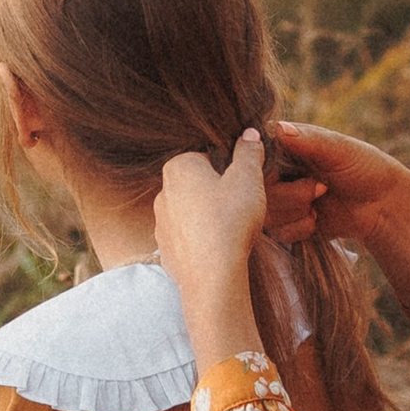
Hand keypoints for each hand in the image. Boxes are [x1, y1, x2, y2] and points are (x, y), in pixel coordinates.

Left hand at [153, 131, 269, 379]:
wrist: (212, 276)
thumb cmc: (230, 220)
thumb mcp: (247, 179)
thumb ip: (248, 153)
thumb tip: (248, 134)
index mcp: (178, 167)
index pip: (206, 156)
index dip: (229, 167)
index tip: (244, 182)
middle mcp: (162, 192)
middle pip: (197, 184)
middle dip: (218, 192)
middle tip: (241, 206)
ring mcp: (161, 224)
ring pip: (191, 212)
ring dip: (208, 217)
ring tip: (232, 230)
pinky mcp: (165, 250)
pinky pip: (187, 238)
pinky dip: (202, 240)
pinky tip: (219, 248)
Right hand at [264, 119, 409, 323]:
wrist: (383, 206)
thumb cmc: (364, 167)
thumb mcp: (338, 149)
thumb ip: (308, 139)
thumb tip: (278, 128)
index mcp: (283, 147)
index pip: (252, 156)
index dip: (265, 169)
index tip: (289, 173)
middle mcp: (276, 173)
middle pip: (255, 189)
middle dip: (289, 195)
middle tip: (320, 188)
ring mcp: (280, 200)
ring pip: (264, 213)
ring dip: (295, 212)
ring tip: (320, 203)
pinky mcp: (287, 224)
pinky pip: (278, 233)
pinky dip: (299, 228)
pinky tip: (317, 220)